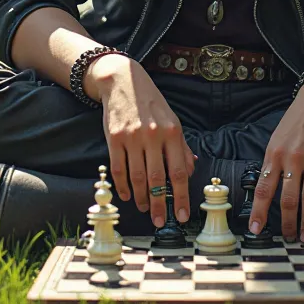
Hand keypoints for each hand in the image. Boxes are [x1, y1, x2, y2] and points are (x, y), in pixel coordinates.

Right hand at [90, 55, 195, 228]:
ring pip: (137, 178)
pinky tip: (127, 196)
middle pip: (157, 179)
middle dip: (160, 205)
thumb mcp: (172, 120)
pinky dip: (123, 187)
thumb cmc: (151, 103)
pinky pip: (118, 169)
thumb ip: (181, 146)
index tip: (183, 215)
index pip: (179, 171)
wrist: (123, 81)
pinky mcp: (114, 138)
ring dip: (141, 198)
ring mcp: (132, 137)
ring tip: (145, 208)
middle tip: (161, 222)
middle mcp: (152, 135)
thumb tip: (190, 171)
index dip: (182, 196)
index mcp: (172, 131)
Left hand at [249, 81, 303, 243]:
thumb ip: (272, 165)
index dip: (259, 211)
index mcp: (274, 154)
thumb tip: (265, 193)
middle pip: (288, 199)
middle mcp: (293, 158)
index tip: (255, 229)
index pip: (264, 188)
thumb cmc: (295, 122)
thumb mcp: (276, 140)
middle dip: (287, 223)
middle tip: (289, 238)